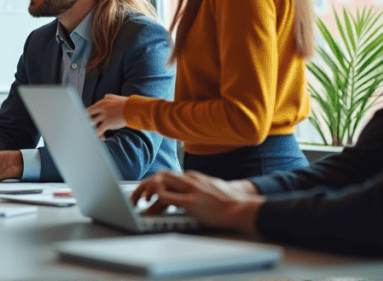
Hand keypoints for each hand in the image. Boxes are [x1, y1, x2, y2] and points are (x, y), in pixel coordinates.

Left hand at [86, 94, 128, 138]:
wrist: (133, 109)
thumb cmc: (126, 104)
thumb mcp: (115, 97)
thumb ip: (108, 97)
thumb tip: (104, 97)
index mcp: (102, 102)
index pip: (90, 108)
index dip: (89, 114)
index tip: (88, 119)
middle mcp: (101, 108)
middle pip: (88, 114)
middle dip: (87, 120)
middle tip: (87, 125)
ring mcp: (104, 115)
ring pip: (93, 122)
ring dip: (93, 128)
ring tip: (94, 132)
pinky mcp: (108, 123)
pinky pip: (99, 130)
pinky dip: (98, 134)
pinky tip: (101, 137)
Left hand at [131, 170, 263, 232]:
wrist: (244, 208)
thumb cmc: (228, 203)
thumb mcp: (209, 189)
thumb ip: (194, 190)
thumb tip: (183, 197)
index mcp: (194, 177)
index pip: (167, 175)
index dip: (154, 183)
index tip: (146, 193)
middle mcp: (191, 179)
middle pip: (161, 174)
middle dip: (145, 185)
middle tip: (137, 198)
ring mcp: (191, 189)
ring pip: (161, 181)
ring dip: (147, 190)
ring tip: (140, 202)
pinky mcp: (192, 202)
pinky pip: (167, 197)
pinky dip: (156, 200)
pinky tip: (151, 205)